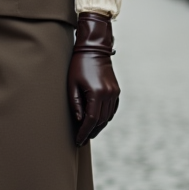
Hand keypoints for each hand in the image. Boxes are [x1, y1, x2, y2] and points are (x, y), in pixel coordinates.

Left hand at [67, 12, 119, 145]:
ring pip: (108, 117)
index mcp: (97, 93)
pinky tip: (98, 122)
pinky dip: (106, 118)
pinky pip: (112, 110)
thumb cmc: (79, 65)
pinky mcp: (116, 90)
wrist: (94, 49)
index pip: (91, 120)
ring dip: (98, 126)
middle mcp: (109, 94)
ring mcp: (114, 93)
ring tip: (88, 133)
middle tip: (82, 139)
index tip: (78, 140)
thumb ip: (76, 104)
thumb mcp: (72, 84)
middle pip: (100, 121)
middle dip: (91, 132)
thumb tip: (80, 121)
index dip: (84, 132)